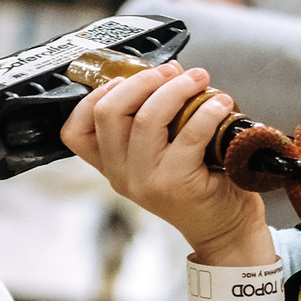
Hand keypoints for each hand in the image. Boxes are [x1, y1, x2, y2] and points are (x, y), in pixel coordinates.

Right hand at [60, 61, 268, 260]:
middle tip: (171, 71)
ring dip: (176, 89)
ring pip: (146, 119)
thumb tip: (166, 72)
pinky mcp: (176, 184)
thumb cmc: (199, 186)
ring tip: (199, 80)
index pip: (74, 131)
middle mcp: (120, 175)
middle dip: (140, 81)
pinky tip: (220, 104)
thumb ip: (152, 121)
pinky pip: (188, 135)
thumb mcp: (161, 155)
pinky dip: (207, 111)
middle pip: (108, 113)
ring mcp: (145, 182)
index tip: (125, 77)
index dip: (93, 96)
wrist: (225, 229)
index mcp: (111, 166)